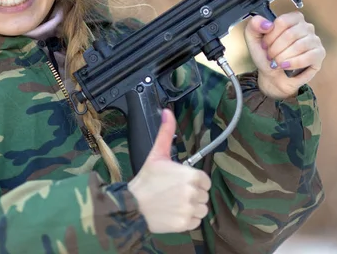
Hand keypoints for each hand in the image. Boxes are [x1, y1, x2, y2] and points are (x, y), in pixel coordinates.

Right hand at [128, 109, 210, 233]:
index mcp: (191, 175)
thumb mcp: (156, 154)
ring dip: (192, 207)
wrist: (132, 205)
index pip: (204, 180)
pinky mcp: (185, 224)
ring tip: (175, 203)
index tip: (180, 182)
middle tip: (174, 192)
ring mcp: (189, 209)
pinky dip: (187, 219)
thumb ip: (165, 132)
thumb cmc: (146, 180)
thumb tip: (167, 112)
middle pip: (204, 195)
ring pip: (202, 209)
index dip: (194, 181)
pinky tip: (174, 213)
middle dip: (192, 194)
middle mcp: (193, 193)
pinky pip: (196, 222)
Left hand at [244, 11, 325, 98]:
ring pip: (299, 46)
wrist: (273, 75)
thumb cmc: (267, 56)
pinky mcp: (319, 54)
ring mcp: (314, 40)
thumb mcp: (254, 39)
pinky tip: (285, 66)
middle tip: (270, 56)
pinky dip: (294, 63)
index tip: (264, 45)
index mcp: (292, 19)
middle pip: (290, 34)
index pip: (282, 22)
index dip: (270, 36)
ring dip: (283, 57)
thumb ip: (254, 25)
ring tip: (277, 62)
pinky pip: (309, 57)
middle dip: (275, 49)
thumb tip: (267, 24)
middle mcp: (306, 27)